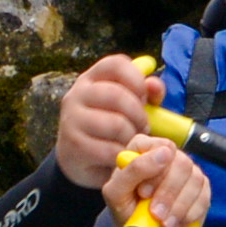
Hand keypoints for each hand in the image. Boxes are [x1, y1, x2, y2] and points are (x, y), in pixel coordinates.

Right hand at [52, 51, 161, 186]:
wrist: (81, 162)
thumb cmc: (111, 129)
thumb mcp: (130, 107)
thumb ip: (146, 94)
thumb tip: (154, 85)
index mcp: (92, 78)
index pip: (115, 64)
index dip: (137, 78)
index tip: (146, 97)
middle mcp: (77, 94)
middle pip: (116, 94)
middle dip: (139, 114)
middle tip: (144, 127)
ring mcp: (71, 119)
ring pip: (115, 124)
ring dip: (132, 136)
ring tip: (133, 141)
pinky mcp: (73, 145)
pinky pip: (109, 149)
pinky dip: (122, 154)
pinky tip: (122, 155)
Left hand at [98, 134, 205, 226]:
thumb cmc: (128, 216)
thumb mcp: (116, 194)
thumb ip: (132, 170)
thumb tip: (161, 154)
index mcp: (143, 153)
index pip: (159, 144)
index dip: (154, 167)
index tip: (145, 190)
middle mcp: (167, 160)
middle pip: (181, 162)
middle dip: (168, 193)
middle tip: (154, 212)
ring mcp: (186, 175)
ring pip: (195, 179)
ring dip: (178, 207)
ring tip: (163, 222)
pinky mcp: (201, 192)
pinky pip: (204, 197)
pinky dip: (189, 214)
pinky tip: (176, 223)